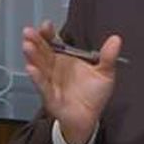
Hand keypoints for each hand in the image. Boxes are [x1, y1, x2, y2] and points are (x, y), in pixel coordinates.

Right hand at [22, 21, 121, 143]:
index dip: (48, 34)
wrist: (90, 118)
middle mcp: (54, 68)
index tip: (46, 25)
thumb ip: (108, 56)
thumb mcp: (105, 73)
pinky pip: (42, 86)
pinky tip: (31, 69)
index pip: (53, 43)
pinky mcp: (50, 97)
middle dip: (35, 41)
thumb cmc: (93, 94)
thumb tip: (116, 39)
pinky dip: (37, 78)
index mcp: (64, 59)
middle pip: (42, 52)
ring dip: (32, 56)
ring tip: (28, 45)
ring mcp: (50, 82)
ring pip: (39, 66)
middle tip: (29, 32)